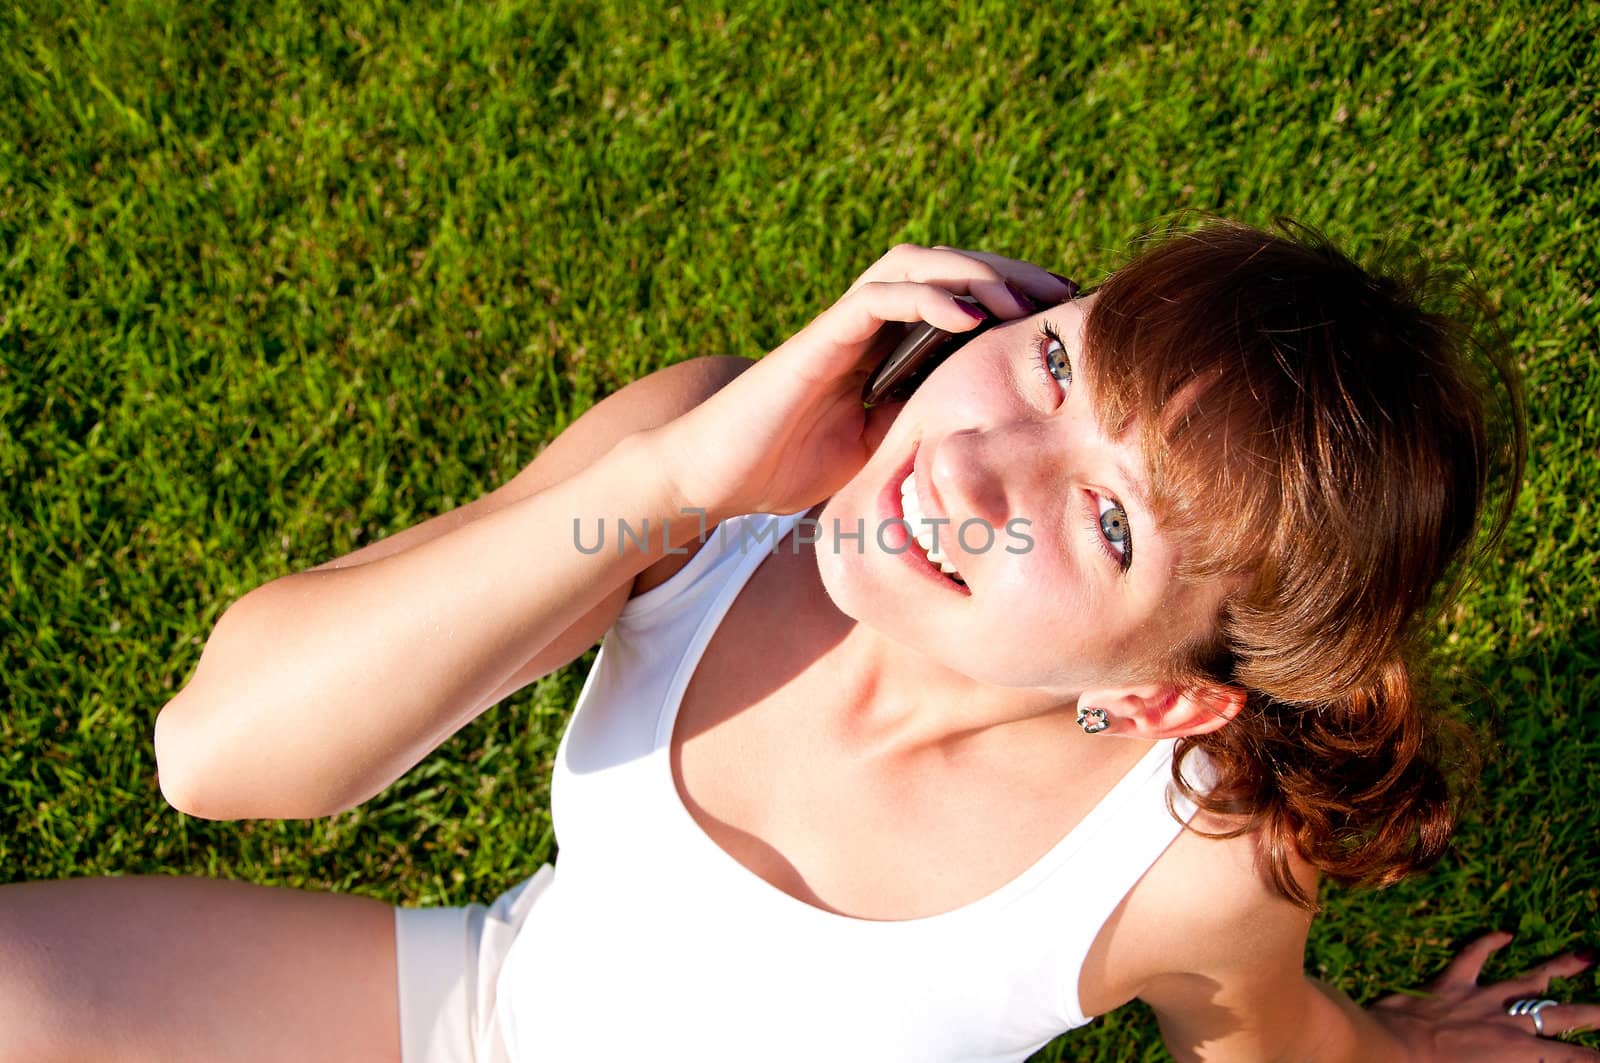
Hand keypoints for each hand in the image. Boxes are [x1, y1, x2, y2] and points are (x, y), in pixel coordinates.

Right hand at [650, 244, 1074, 521]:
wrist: (715, 478)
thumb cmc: (787, 467)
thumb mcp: (879, 450)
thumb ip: (922, 426)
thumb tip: (986, 434)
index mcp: (883, 349)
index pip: (957, 299)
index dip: (1012, 298)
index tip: (1062, 319)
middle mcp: (865, 325)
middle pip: (945, 267)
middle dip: (1009, 272)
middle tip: (1063, 293)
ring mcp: (841, 326)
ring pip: (914, 264)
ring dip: (974, 273)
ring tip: (1023, 298)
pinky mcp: (819, 337)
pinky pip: (879, 298)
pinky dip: (928, 298)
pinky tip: (970, 316)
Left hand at [1369, 931, 1599, 1059]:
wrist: (1389, 1052)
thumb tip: (1526, 1057)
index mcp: (1518, 1055)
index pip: (1572, 1059)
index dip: (1593, 1058)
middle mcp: (1508, 1023)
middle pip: (1563, 1015)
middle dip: (1594, 1012)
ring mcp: (1480, 998)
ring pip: (1529, 979)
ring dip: (1559, 967)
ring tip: (1588, 955)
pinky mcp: (1450, 982)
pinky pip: (1473, 955)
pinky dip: (1488, 942)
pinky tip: (1505, 934)